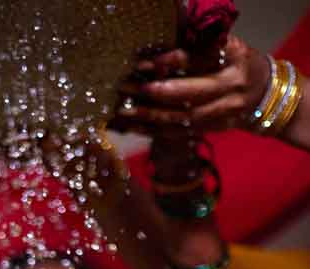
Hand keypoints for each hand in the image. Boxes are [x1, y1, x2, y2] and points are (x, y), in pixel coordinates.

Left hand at [112, 36, 270, 132]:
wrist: (264, 93)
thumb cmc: (237, 61)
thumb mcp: (226, 43)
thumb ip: (199, 39)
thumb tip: (173, 15)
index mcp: (234, 58)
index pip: (200, 60)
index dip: (171, 61)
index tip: (144, 62)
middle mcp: (230, 88)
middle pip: (191, 95)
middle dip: (157, 94)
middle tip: (130, 89)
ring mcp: (223, 113)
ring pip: (184, 119)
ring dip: (151, 117)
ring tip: (124, 112)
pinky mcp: (213, 130)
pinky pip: (180, 134)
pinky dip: (154, 131)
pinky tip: (133, 127)